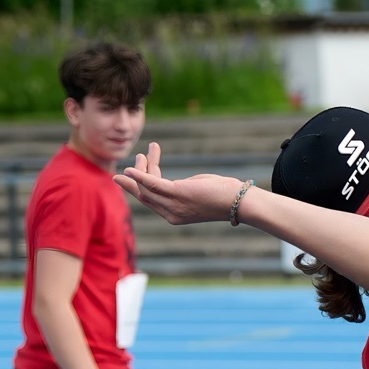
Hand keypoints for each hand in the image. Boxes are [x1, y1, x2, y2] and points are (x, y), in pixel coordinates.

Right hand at [114, 143, 241, 225]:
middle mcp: (171, 214)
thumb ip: (183, 188)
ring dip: (141, 169)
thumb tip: (176, 183)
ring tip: (145, 153)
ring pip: (145, 188)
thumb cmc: (223, 195)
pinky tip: (130, 168)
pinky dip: (139, 175)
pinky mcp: (177, 194)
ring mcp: (174, 205)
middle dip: (134, 179)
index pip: (152, 200)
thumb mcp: (198, 192)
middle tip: (135, 160)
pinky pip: (152, 184)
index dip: (140, 185)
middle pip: (144, 195)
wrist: (238, 201)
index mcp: (176, 215)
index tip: (131, 172)